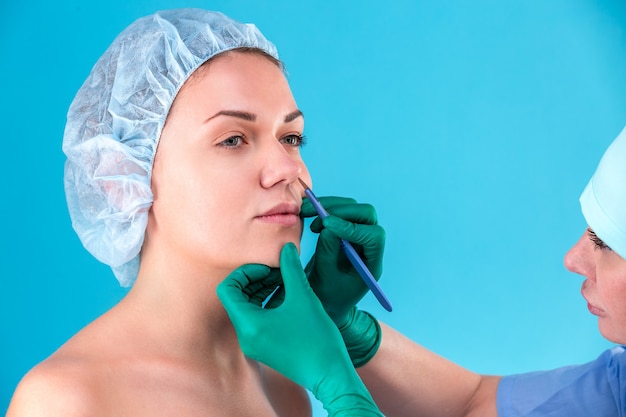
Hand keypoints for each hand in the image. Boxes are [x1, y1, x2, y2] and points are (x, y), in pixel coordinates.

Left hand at [217, 243, 382, 415]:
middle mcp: (245, 336)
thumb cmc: (316, 338)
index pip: (227, 289)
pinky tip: (289, 296)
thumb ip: (290, 269)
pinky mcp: (264, 347)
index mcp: (248, 324)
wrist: (330, 374)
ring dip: (262, 290)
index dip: (245, 272)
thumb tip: (285, 248)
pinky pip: (257, 319)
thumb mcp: (303, 297)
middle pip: (236, 298)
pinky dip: (268, 303)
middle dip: (256, 279)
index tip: (269, 268)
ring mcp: (254, 344)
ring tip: (285, 280)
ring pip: (247, 308)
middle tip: (279, 271)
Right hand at [300, 196, 384, 366]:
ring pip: (352, 208)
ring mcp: (357, 236)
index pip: (373, 236)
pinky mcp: (344, 231)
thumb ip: (327, 253)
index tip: (326, 225)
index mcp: (371, 263)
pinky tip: (307, 216)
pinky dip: (323, 207)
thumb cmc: (326, 297)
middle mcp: (368, 246)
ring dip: (329, 205)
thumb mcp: (324, 278)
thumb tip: (328, 226)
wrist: (324, 302)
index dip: (352, 227)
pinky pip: (339, 211)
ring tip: (305, 213)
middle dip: (341, 210)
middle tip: (315, 214)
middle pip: (366, 215)